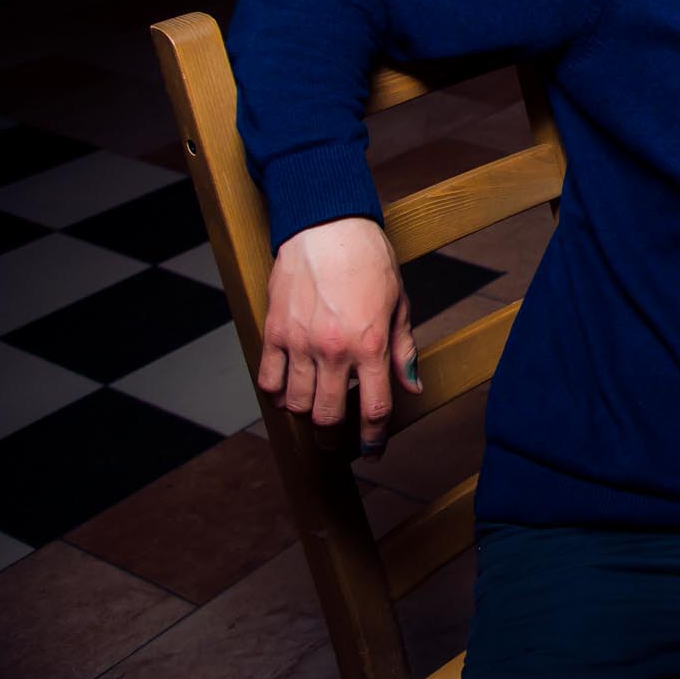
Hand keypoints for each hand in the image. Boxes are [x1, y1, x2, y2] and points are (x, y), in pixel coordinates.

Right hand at [257, 216, 420, 455]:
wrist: (327, 228)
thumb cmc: (369, 261)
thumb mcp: (399, 304)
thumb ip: (403, 350)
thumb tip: (411, 386)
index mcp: (371, 345)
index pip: (375, 409)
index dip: (374, 438)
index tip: (373, 450)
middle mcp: (334, 350)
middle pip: (329, 417)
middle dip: (334, 438)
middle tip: (337, 441)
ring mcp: (299, 343)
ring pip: (296, 404)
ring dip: (306, 415)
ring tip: (315, 411)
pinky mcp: (274, 332)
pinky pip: (268, 381)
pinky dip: (277, 394)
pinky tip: (289, 392)